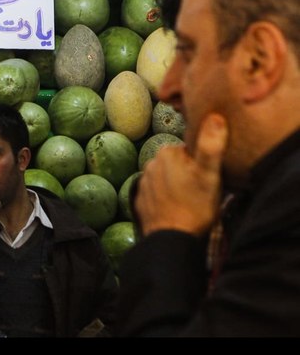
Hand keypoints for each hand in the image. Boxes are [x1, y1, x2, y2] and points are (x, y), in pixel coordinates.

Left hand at [135, 113, 228, 236]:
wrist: (171, 239)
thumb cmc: (194, 206)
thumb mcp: (209, 174)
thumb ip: (211, 145)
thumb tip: (215, 117)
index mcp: (167, 153)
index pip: (189, 150)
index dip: (201, 163)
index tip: (208, 177)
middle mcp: (151, 163)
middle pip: (178, 163)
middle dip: (189, 173)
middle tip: (201, 191)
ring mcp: (144, 182)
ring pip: (167, 178)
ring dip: (178, 186)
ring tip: (190, 201)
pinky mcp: (141, 199)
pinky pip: (158, 192)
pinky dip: (166, 198)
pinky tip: (177, 208)